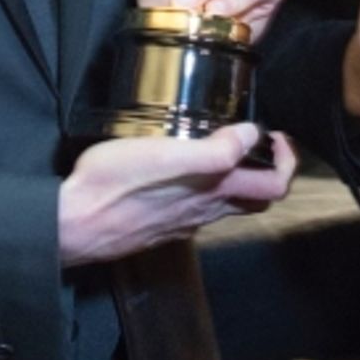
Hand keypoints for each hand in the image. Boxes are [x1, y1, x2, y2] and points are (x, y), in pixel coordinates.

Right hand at [59, 122, 296, 265]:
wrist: (72, 224)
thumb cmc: (115, 185)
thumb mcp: (166, 155)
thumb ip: (214, 150)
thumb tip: (251, 134)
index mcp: (213, 193)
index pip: (274, 187)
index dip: (287, 162)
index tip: (277, 136)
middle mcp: (204, 213)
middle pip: (256, 199)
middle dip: (267, 170)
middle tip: (257, 141)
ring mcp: (182, 222)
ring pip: (226, 205)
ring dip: (236, 178)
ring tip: (221, 147)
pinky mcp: (160, 225)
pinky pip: (195, 210)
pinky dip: (204, 189)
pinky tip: (182, 170)